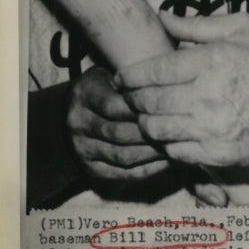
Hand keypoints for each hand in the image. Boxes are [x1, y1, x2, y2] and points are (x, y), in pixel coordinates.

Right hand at [67, 65, 168, 180]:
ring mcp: (82, 149)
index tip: (166, 108)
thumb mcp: (110, 74)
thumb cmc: (104, 88)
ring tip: (176, 145)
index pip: (114, 106)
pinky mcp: (90, 169)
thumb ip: (131, 81)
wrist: (71, 113)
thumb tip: (165, 88)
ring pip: (122, 156)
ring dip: (152, 153)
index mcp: (84, 95)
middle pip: (119, 133)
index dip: (141, 109)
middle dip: (150, 132)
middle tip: (177, 128)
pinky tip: (165, 161)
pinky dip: (146, 169)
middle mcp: (78, 123)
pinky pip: (122, 173)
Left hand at [116, 12, 248, 169]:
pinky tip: (174, 132)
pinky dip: (168, 143)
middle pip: (148, 102)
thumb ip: (198, 23)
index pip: (151, 72)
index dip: (130, 76)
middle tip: (132, 96)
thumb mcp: (243, 28)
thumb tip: (163, 16)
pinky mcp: (216, 153)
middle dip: (134, 99)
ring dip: (147, 122)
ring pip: (156, 130)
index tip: (123, 77)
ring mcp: (209, 129)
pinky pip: (175, 152)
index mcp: (210, 61)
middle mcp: (205, 96)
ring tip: (150, 114)